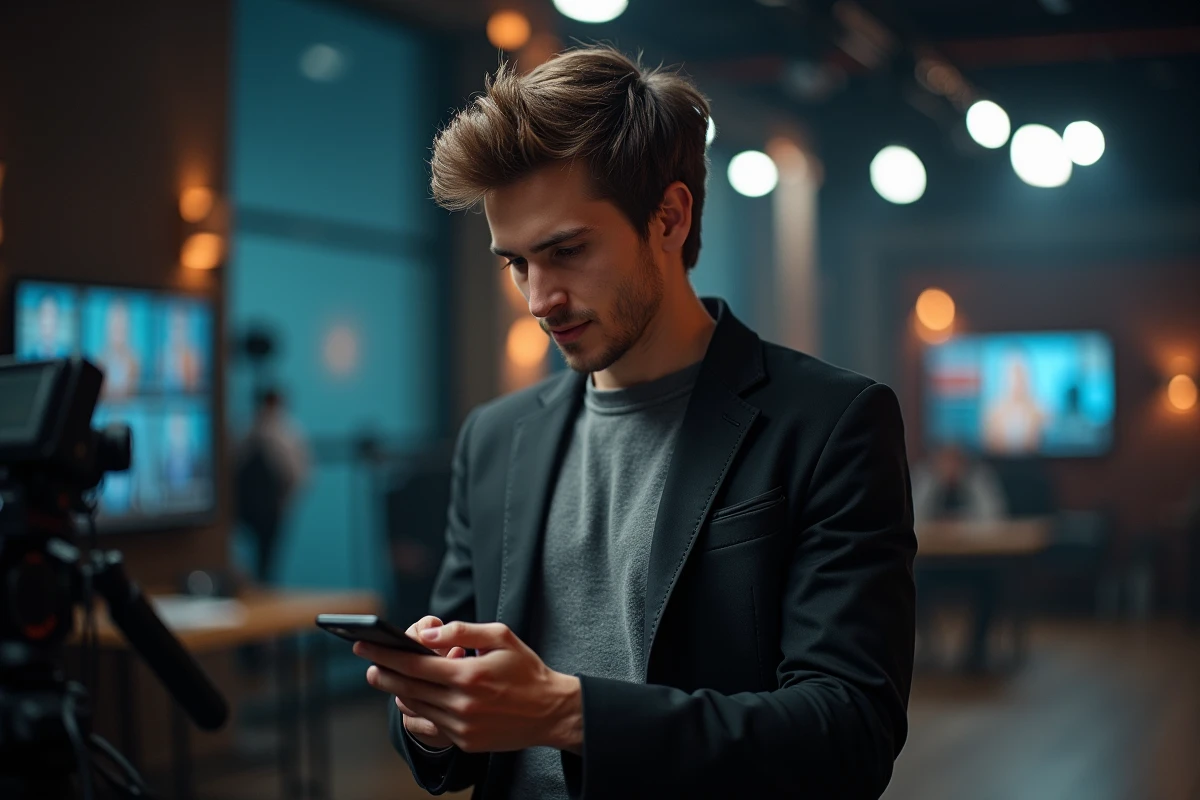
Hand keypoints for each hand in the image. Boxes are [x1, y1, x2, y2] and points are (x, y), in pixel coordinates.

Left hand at [354, 621, 582, 754]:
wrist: (550, 711)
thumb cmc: (526, 670)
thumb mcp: (500, 637)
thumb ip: (461, 630)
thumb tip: (426, 634)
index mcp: (469, 674)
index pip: (414, 663)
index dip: (386, 653)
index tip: (366, 644)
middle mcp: (462, 704)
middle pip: (407, 687)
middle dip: (384, 672)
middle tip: (370, 663)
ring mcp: (462, 726)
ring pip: (416, 707)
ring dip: (398, 691)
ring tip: (391, 677)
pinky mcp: (465, 741)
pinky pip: (429, 725)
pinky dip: (416, 710)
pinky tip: (413, 698)